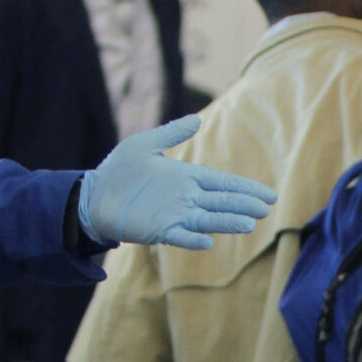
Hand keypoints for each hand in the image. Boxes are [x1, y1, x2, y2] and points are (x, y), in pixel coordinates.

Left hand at [79, 115, 275, 250]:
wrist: (93, 196)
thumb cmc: (118, 171)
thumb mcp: (144, 145)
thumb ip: (170, 134)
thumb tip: (196, 119)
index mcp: (185, 178)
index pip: (222, 183)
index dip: (245, 188)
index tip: (268, 194)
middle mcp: (185, 198)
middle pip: (221, 202)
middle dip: (243, 204)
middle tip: (266, 209)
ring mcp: (174, 215)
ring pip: (207, 219)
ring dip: (227, 222)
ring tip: (249, 224)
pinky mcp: (159, 230)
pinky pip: (180, 236)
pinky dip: (193, 239)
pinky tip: (208, 242)